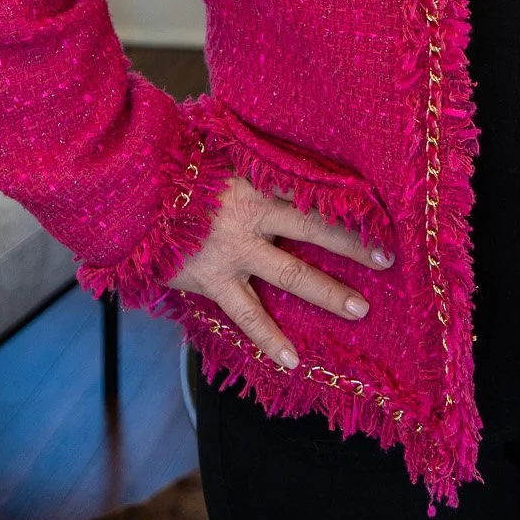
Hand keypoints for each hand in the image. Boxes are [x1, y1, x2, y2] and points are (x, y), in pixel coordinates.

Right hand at [168, 174, 393, 370]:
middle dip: (352, 245)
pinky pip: (247, 314)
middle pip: (314, 228)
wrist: (132, 199)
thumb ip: (254, 168)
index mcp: (257, 182)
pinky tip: (292, 359)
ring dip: (326, 292)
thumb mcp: (222, 160)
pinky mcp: (213, 281)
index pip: (312, 190)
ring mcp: (234, 251)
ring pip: (290, 274)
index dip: (346, 202)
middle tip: (386, 260)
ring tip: (359, 310)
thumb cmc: (181, 175)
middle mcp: (252, 216)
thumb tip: (288, 169)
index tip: (382, 212)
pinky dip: (269, 338)